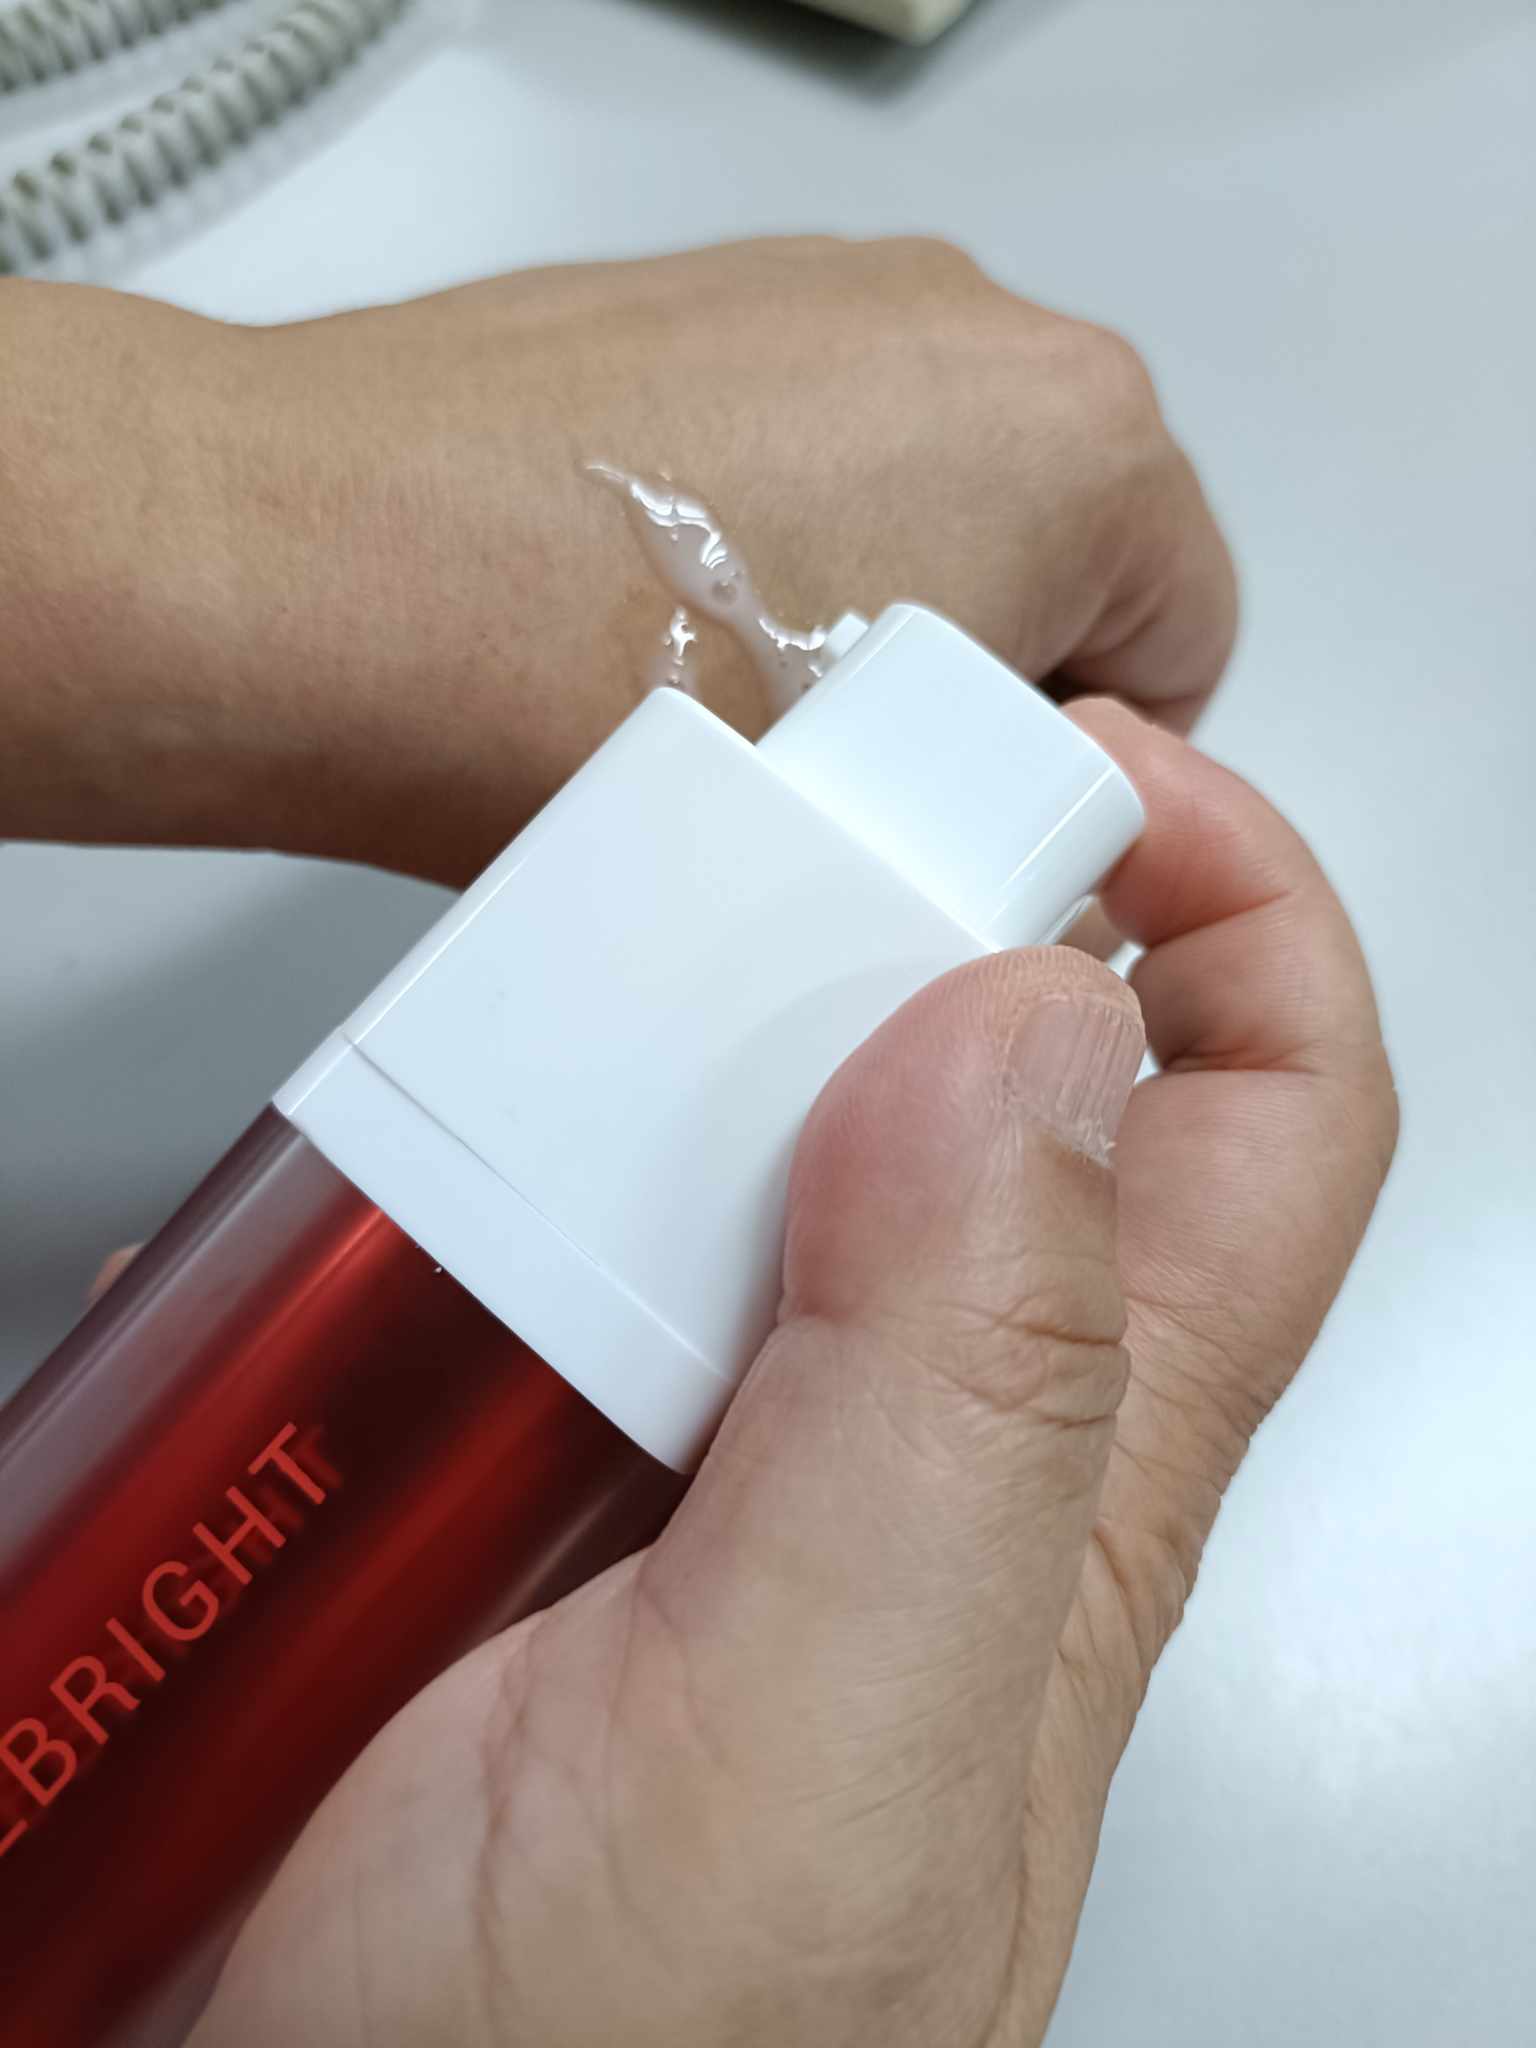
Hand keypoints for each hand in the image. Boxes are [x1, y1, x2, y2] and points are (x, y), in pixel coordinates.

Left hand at [1, 240, 1233, 881]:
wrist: (318, 574)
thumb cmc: (601, 710)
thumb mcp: (880, 844)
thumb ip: (1016, 851)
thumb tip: (1027, 873)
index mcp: (1088, 440)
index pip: (1191, 646)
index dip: (1092, 776)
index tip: (975, 837)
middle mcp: (978, 321)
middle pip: (1066, 558)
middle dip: (987, 683)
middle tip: (848, 787)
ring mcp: (828, 286)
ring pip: (934, 498)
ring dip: (876, 606)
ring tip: (727, 704)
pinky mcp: (701, 292)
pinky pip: (809, 442)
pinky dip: (772, 529)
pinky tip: (650, 619)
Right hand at [189, 708, 1394, 2046]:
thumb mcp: (822, 1739)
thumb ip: (960, 1400)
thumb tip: (1038, 1030)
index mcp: (1067, 1481)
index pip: (1270, 1127)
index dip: (1240, 914)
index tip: (1085, 770)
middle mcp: (917, 1446)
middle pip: (988, 1080)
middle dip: (887, 925)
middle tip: (723, 869)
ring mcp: (724, 1450)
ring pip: (756, 1139)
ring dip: (652, 1051)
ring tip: (513, 1032)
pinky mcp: (554, 1469)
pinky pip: (558, 1238)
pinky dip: (493, 1166)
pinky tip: (404, 1183)